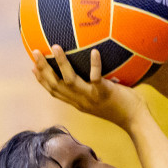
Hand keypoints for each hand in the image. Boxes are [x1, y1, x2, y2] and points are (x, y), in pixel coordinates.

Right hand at [31, 45, 146, 130]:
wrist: (135, 120)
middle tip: (34, 52)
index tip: (32, 67)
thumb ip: (91, 87)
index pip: (54, 92)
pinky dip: (94, 64)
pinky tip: (93, 51)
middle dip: (43, 69)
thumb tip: (90, 72)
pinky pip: (97, 77)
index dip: (41, 80)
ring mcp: (91, 98)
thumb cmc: (121, 106)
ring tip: (56, 46)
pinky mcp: (104, 93)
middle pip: (55, 85)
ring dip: (61, 63)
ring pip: (70, 81)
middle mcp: (80, 101)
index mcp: (78, 102)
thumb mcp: (100, 98)